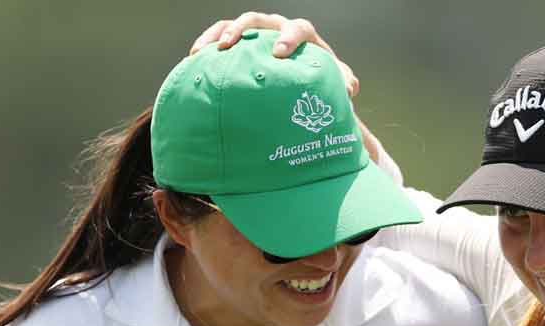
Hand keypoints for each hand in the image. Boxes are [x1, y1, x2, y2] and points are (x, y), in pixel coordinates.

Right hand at [190, 12, 358, 97]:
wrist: (300, 81)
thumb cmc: (318, 81)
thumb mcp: (333, 83)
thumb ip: (342, 82)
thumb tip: (350, 88)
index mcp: (303, 35)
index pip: (298, 28)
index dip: (288, 37)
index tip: (279, 52)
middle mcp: (278, 28)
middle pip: (259, 19)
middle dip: (243, 29)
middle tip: (230, 45)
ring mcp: (257, 33)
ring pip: (235, 24)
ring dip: (219, 34)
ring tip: (205, 50)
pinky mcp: (240, 43)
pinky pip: (220, 35)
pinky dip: (207, 43)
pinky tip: (194, 57)